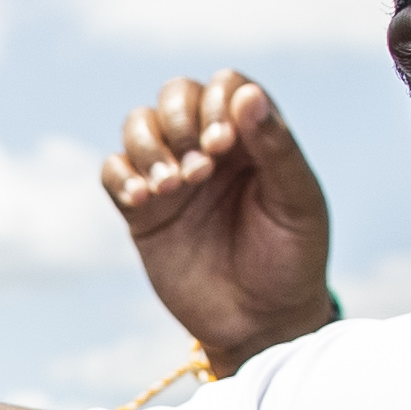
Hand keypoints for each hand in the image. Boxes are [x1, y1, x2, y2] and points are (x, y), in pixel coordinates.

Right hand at [99, 69, 335, 367]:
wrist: (260, 323)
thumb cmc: (291, 259)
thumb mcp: (297, 202)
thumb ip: (276, 148)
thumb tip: (247, 95)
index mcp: (252, 138)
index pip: (224, 86)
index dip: (216, 103)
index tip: (224, 145)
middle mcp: (208, 147)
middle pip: (174, 94)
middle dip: (177, 120)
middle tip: (199, 170)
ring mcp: (173, 177)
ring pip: (138, 126)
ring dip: (148, 147)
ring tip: (170, 187)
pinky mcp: (142, 211)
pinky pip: (113, 172)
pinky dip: (121, 176)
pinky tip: (143, 200)